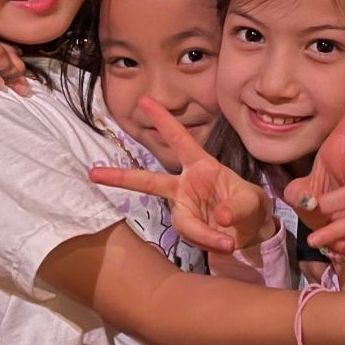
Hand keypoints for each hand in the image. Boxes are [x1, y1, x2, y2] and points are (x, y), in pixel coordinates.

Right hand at [90, 97, 274, 252]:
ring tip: (228, 241)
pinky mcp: (186, 228)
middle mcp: (185, 185)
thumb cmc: (249, 205)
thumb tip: (219, 219)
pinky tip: (225, 243)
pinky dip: (208, 242)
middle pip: (149, 181)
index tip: (144, 100)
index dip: (163, 120)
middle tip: (93, 173)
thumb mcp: (251, 202)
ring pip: (182, 223)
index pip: (180, 140)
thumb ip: (237, 208)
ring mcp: (183, 207)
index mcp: (201, 166)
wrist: (252, 231)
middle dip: (121, 178)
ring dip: (204, 234)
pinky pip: (191, 238)